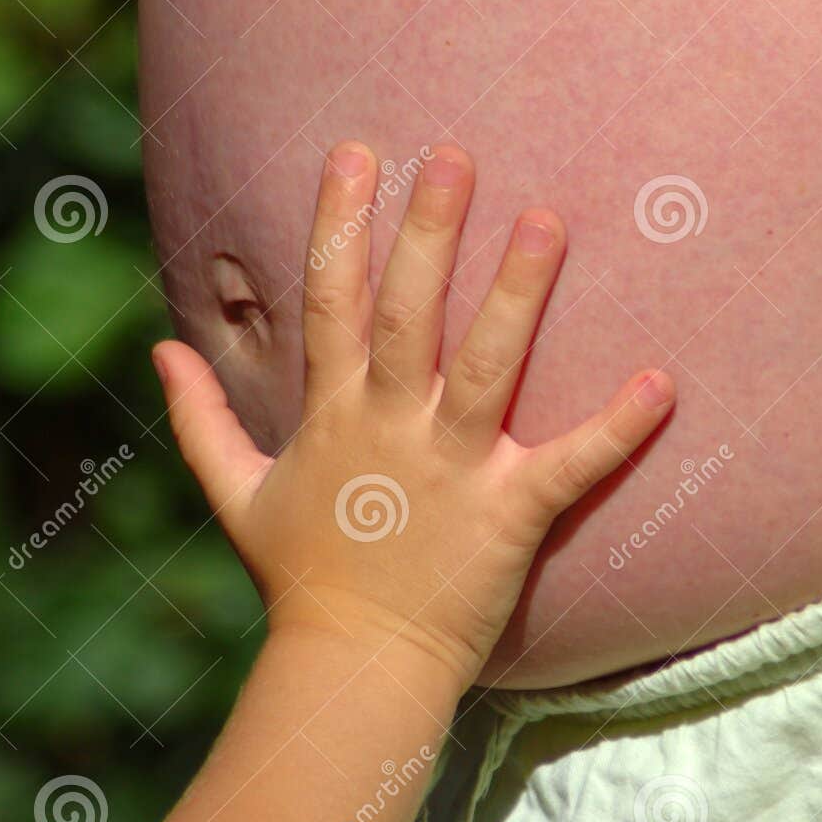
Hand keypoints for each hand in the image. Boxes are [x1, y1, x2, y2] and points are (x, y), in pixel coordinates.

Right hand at [153, 142, 673, 692]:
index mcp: (334, 415)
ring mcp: (452, 471)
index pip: (329, 301)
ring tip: (547, 220)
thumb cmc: (301, 577)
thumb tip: (161, 348)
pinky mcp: (509, 516)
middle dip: (428, 233)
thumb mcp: (235, 491)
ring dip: (517, 294)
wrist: (355, 668)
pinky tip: (661, 381)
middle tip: (456, 156)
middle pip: (407, 315)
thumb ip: (201, 416)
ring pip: (488, 367)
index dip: (340, 224)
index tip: (356, 153)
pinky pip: (570, 463)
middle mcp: (391, 429)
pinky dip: (617, 428)